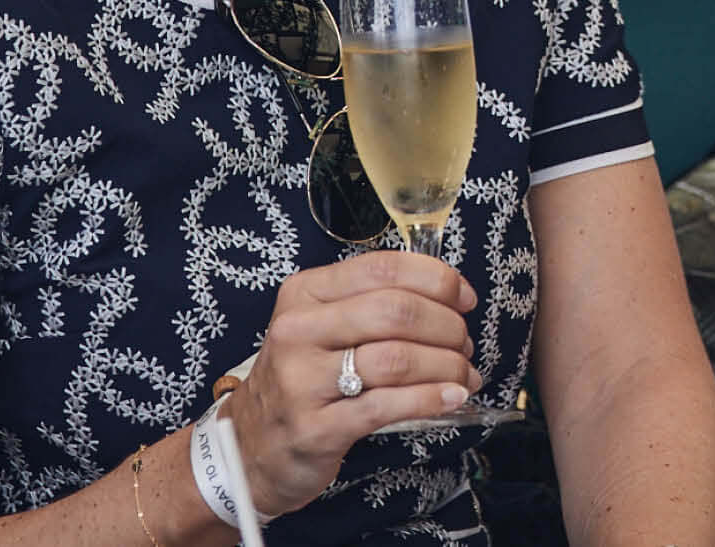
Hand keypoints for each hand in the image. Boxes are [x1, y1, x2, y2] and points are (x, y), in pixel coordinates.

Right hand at [228, 252, 483, 510]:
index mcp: (305, 294)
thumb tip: (449, 298)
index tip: (464, 298)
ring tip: (463, 376)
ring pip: (397, 359)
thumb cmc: (301, 380)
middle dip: (447, 327)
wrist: (250, 447)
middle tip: (464, 345)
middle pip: (396, 312)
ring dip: (446, 366)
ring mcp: (303, 380)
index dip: (437, 279)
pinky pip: (387, 405)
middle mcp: (299, 330)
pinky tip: (451, 398)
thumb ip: (372, 304)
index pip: (383, 268)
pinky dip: (431, 399)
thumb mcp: (320, 327)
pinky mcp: (316, 427)